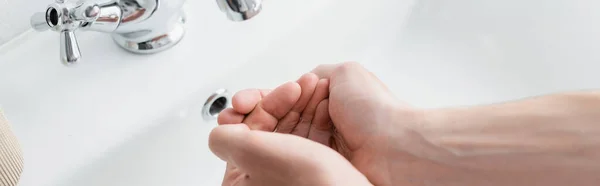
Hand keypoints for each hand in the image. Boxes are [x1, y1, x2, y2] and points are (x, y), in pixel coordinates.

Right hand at [222, 62, 458, 185]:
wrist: (395, 150)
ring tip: (243, 123)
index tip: (243, 101)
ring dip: (258, 128)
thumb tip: (300, 80)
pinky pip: (288, 157)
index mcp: (328, 101)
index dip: (261, 97)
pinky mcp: (319, 167)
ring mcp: (319, 148)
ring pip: (279, 137)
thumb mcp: (346, 73)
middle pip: (277, 118)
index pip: (285, 98)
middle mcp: (322, 125)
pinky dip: (270, 150)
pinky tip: (257, 143)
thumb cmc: (376, 112)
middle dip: (253, 113)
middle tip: (236, 113)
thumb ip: (318, 74)